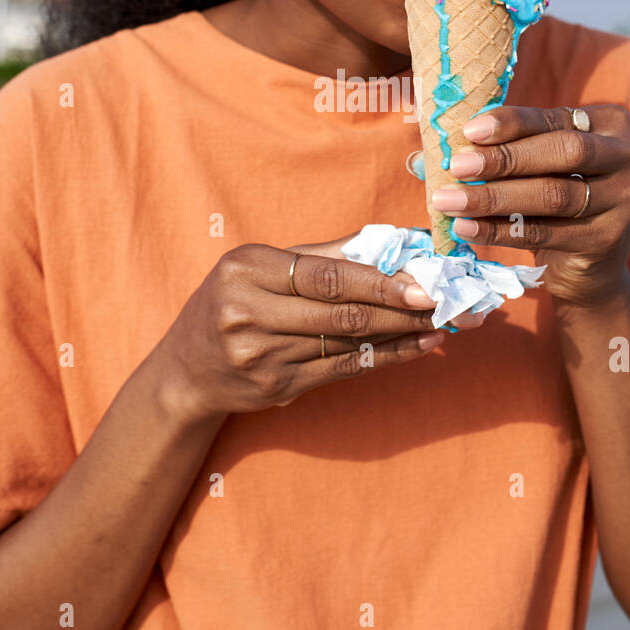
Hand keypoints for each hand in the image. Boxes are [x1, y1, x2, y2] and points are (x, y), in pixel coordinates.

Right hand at [157, 238, 448, 422]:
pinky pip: (343, 370)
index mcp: (246, 270)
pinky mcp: (277, 388)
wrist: (186, 370)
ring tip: (439, 324)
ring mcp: (261, 356)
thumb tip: (388, 241)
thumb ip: (320, 254)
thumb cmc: (232, 303)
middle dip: (399, 309)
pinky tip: (415, 348)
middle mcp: (249, 313)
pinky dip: (384, 357)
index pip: (324, 276)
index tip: (420, 283)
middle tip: (443, 303)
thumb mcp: (258, 267)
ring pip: (347, 343)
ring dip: (400, 335)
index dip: (377, 282)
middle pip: (340, 313)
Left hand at [430, 105, 629, 306]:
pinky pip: (547, 232)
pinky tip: (467, 229)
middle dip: (505, 159)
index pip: (554, 119)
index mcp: (610, 123)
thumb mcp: (535, 169)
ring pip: (554, 194)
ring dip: (494, 197)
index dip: (511, 123)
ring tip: (449, 200)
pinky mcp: (611, 239)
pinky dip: (502, 230)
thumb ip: (497, 151)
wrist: (587, 270)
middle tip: (456, 166)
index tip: (468, 131)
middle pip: (564, 152)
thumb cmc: (551, 204)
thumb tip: (424, 155)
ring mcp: (628, 199)